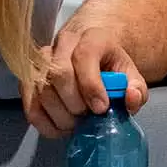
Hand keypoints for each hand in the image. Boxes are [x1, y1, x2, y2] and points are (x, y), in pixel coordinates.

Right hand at [25, 25, 146, 139]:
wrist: (90, 54)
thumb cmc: (109, 67)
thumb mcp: (130, 75)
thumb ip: (137, 88)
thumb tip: (132, 98)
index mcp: (92, 38)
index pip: (84, 56)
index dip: (91, 86)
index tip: (101, 108)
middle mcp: (64, 43)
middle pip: (59, 74)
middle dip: (75, 104)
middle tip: (88, 117)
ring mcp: (43, 60)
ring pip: (42, 91)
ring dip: (61, 116)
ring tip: (77, 123)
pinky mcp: (29, 78)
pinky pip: (30, 104)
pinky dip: (45, 123)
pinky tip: (61, 128)